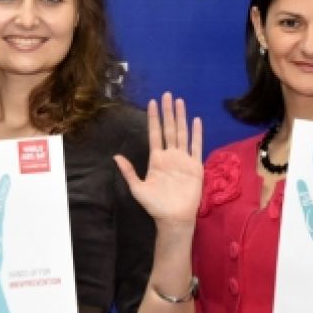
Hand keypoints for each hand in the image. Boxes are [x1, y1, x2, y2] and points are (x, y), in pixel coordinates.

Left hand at [115, 93, 203, 228]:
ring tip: (180, 102)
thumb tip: (116, 157)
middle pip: (169, 129)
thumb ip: (129, 172)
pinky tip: (196, 121)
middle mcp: (170, 156)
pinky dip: (197, 134)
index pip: (155, 133)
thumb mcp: (137, 189)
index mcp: (156, 159)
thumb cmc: (155, 205)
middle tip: (167, 94)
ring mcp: (183, 159)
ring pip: (182, 133)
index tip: (152, 102)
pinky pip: (197, 146)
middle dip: (168, 112)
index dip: (153, 118)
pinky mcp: (195, 166)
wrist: (173, 218)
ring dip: (181, 118)